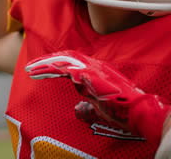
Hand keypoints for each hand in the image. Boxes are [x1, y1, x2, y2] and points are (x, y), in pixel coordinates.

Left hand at [25, 50, 170, 147]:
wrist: (139, 112)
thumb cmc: (122, 111)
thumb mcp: (99, 110)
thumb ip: (88, 108)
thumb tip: (77, 110)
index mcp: (95, 73)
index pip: (70, 64)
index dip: (53, 66)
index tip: (39, 71)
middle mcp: (93, 67)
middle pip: (65, 58)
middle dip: (46, 62)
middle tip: (30, 67)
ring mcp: (93, 69)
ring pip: (65, 61)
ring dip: (47, 65)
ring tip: (32, 69)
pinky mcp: (93, 75)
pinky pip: (69, 68)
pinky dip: (56, 68)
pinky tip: (44, 71)